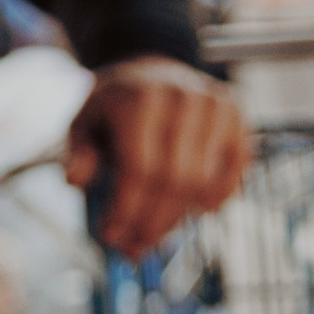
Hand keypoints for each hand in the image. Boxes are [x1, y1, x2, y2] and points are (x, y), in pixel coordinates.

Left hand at [66, 57, 252, 257]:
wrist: (152, 66)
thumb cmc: (115, 105)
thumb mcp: (84, 121)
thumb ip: (78, 152)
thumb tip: (76, 181)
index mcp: (140, 98)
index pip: (140, 168)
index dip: (127, 210)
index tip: (111, 236)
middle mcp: (182, 97)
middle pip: (174, 180)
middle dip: (151, 223)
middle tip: (133, 247)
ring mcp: (214, 104)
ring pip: (202, 181)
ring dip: (178, 219)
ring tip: (154, 234)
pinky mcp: (237, 113)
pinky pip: (235, 169)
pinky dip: (218, 197)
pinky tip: (196, 210)